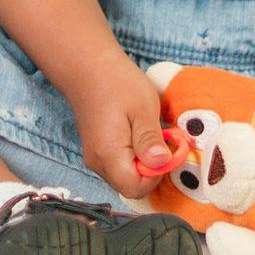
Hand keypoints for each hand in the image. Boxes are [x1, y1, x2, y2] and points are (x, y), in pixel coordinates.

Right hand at [67, 60, 167, 199]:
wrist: (88, 66)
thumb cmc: (117, 82)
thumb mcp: (143, 107)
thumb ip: (150, 139)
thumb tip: (161, 164)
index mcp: (108, 154)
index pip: (135, 189)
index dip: (156, 175)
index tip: (166, 151)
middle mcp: (97, 163)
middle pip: (130, 186)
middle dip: (150, 170)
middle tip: (160, 140)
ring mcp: (94, 158)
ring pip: (124, 177)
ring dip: (142, 163)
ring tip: (148, 133)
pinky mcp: (96, 151)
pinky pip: (119, 166)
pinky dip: (132, 156)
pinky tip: (137, 133)